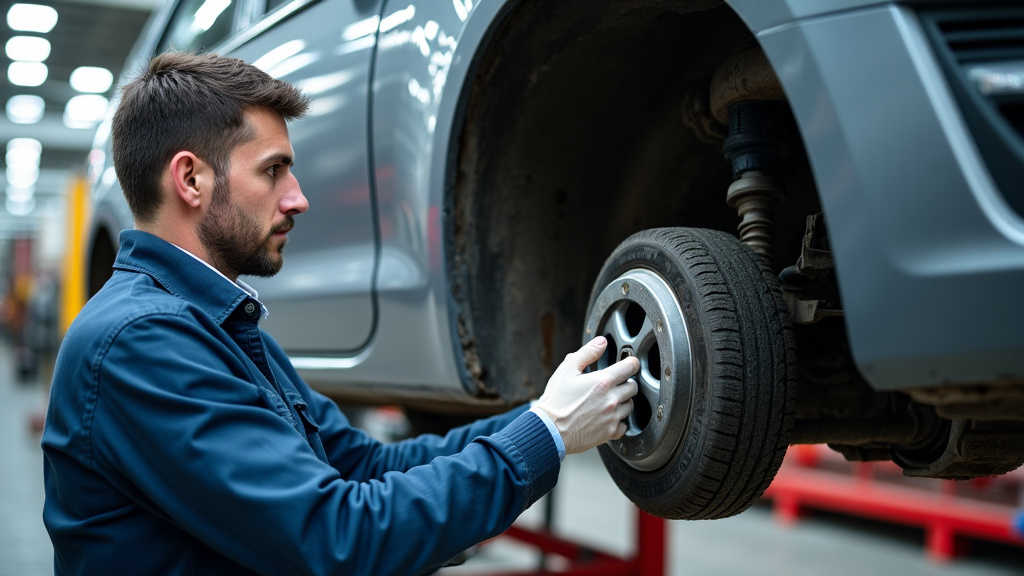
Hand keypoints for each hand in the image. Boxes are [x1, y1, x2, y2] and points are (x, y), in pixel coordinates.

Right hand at [531, 336, 638, 453]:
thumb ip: (587, 353)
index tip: (628, 364)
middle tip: (613, 385)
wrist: (549, 430)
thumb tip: (602, 342)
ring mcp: (612, 417)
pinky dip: (618, 421)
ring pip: (630, 406)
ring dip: (622, 402)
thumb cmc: (556, 400)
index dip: (631, 363)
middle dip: (626, 383)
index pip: (631, 367)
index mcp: (603, 381)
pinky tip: (606, 417)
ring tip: (606, 401)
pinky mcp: (610, 432)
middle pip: (633, 387)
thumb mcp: (567, 370)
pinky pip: (624, 425)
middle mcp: (612, 399)